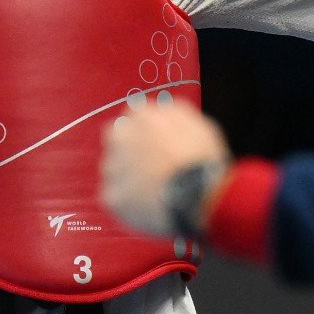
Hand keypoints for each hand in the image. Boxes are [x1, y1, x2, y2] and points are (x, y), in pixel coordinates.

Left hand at [100, 97, 232, 236]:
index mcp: (141, 116)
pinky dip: (129, 201)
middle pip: (117, 140)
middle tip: (151, 166)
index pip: (132, 116)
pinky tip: (149, 204)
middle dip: (129, 150)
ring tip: (154, 189)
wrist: (196, 198)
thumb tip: (161, 109)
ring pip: (115, 169)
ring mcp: (113, 167)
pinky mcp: (111, 196)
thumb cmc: (201, 161)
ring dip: (128, 176)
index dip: (145, 131)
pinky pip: (116, 197)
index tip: (155, 143)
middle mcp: (120, 137)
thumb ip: (173, 113)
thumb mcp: (198, 124)